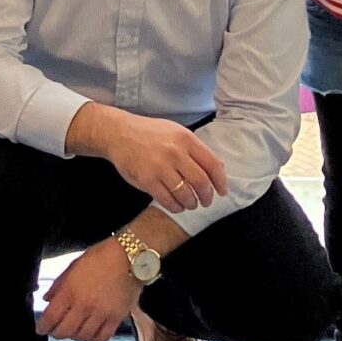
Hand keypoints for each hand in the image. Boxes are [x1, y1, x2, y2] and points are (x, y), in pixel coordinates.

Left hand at [40, 239, 140, 340]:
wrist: (129, 256)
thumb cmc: (101, 256)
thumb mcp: (73, 265)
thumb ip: (59, 284)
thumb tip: (47, 299)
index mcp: (70, 291)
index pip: (51, 317)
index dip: (43, 326)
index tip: (41, 328)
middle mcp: (84, 305)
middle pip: (64, 331)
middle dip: (56, 333)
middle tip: (55, 330)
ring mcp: (100, 314)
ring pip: (82, 336)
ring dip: (75, 335)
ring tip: (74, 329)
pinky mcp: (116, 318)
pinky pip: (101, 337)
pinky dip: (93, 339)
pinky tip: (90, 333)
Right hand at [102, 114, 227, 215]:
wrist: (119, 133)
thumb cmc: (151, 133)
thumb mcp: (176, 132)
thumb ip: (196, 149)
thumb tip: (219, 168)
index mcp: (186, 139)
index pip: (212, 164)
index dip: (220, 181)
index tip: (222, 192)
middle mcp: (175, 152)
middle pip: (201, 182)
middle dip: (207, 196)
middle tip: (206, 202)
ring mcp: (160, 167)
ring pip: (185, 194)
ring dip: (191, 203)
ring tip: (190, 204)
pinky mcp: (147, 180)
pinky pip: (168, 200)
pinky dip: (176, 207)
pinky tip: (177, 206)